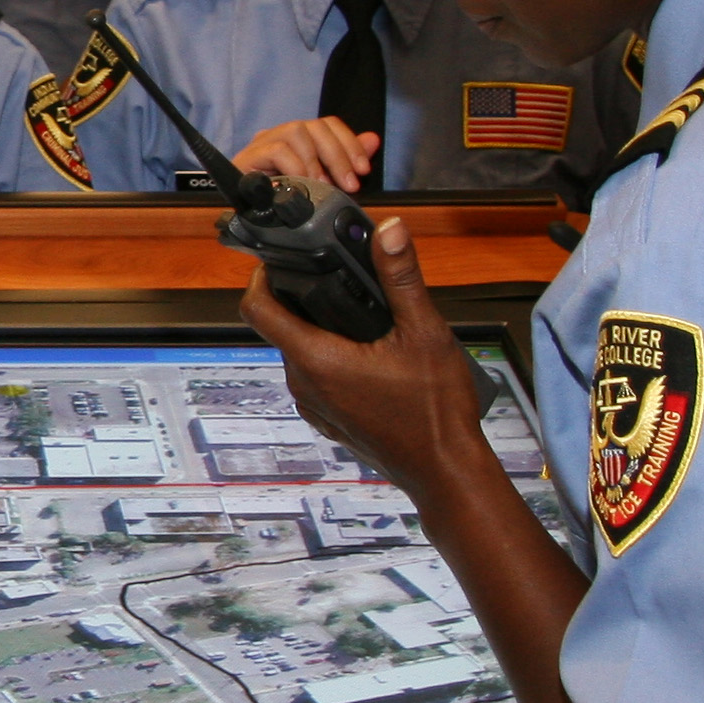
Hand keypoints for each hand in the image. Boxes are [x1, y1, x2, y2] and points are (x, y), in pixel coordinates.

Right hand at [235, 117, 379, 190]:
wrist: (250, 225)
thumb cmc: (286, 204)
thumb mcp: (325, 185)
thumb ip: (346, 162)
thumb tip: (372, 139)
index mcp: (300, 139)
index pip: (328, 124)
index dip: (350, 143)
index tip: (363, 170)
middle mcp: (281, 135)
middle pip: (315, 126)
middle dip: (339, 155)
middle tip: (350, 185)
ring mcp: (263, 144)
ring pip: (296, 130)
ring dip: (315, 160)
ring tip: (321, 185)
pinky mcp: (248, 157)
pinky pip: (277, 150)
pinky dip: (295, 166)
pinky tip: (301, 185)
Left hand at [238, 217, 482, 490]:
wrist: (445, 470)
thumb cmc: (434, 413)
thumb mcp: (425, 332)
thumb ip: (401, 277)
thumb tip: (388, 232)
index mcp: (317, 359)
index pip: (258, 309)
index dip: (261, 277)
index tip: (276, 259)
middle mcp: (305, 384)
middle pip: (283, 327)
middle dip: (306, 299)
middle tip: (341, 279)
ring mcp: (315, 405)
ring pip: (301, 352)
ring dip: (322, 330)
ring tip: (363, 316)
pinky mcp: (329, 419)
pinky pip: (317, 378)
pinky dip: (333, 359)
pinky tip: (371, 354)